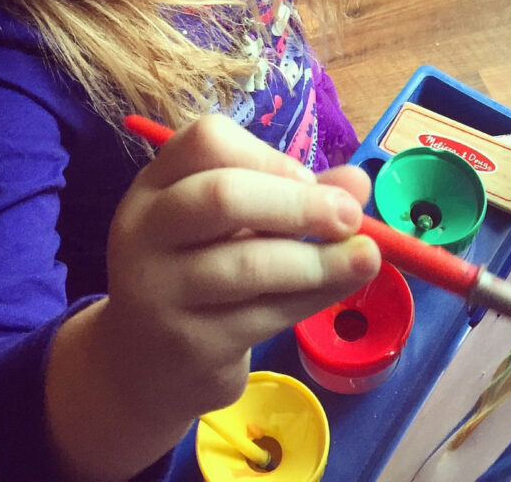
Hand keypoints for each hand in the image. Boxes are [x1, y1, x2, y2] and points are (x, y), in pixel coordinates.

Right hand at [101, 114, 378, 418]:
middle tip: (350, 216)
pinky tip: (343, 284)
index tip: (307, 179)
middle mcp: (146, 231)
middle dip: (299, 204)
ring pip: (249, 265)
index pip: (205, 142)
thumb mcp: (232, 225)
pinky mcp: (189, 345)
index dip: (267, 155)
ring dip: (319, 260)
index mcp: (156, 185)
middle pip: (222, 197)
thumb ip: (291, 194)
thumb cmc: (198, 272)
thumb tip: (358, 181)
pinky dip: (315, 296)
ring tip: (366, 257)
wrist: (144, 368)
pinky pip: (264, 315)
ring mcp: (160, 291)